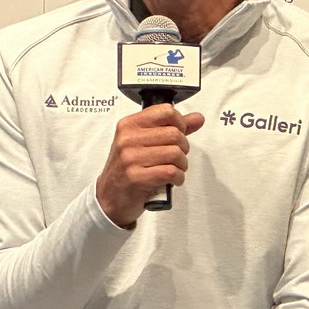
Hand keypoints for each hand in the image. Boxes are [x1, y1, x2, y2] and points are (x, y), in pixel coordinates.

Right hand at [96, 104, 204, 227]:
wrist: (110, 196)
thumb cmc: (128, 168)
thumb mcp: (143, 143)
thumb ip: (171, 128)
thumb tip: (197, 118)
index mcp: (129, 125)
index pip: (165, 111)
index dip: (180, 123)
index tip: (178, 134)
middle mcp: (127, 139)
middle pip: (175, 134)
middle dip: (183, 148)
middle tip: (175, 157)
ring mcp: (130, 158)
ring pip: (175, 153)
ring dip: (181, 165)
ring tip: (172, 169)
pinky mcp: (136, 177)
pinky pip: (171, 172)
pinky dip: (178, 178)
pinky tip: (171, 180)